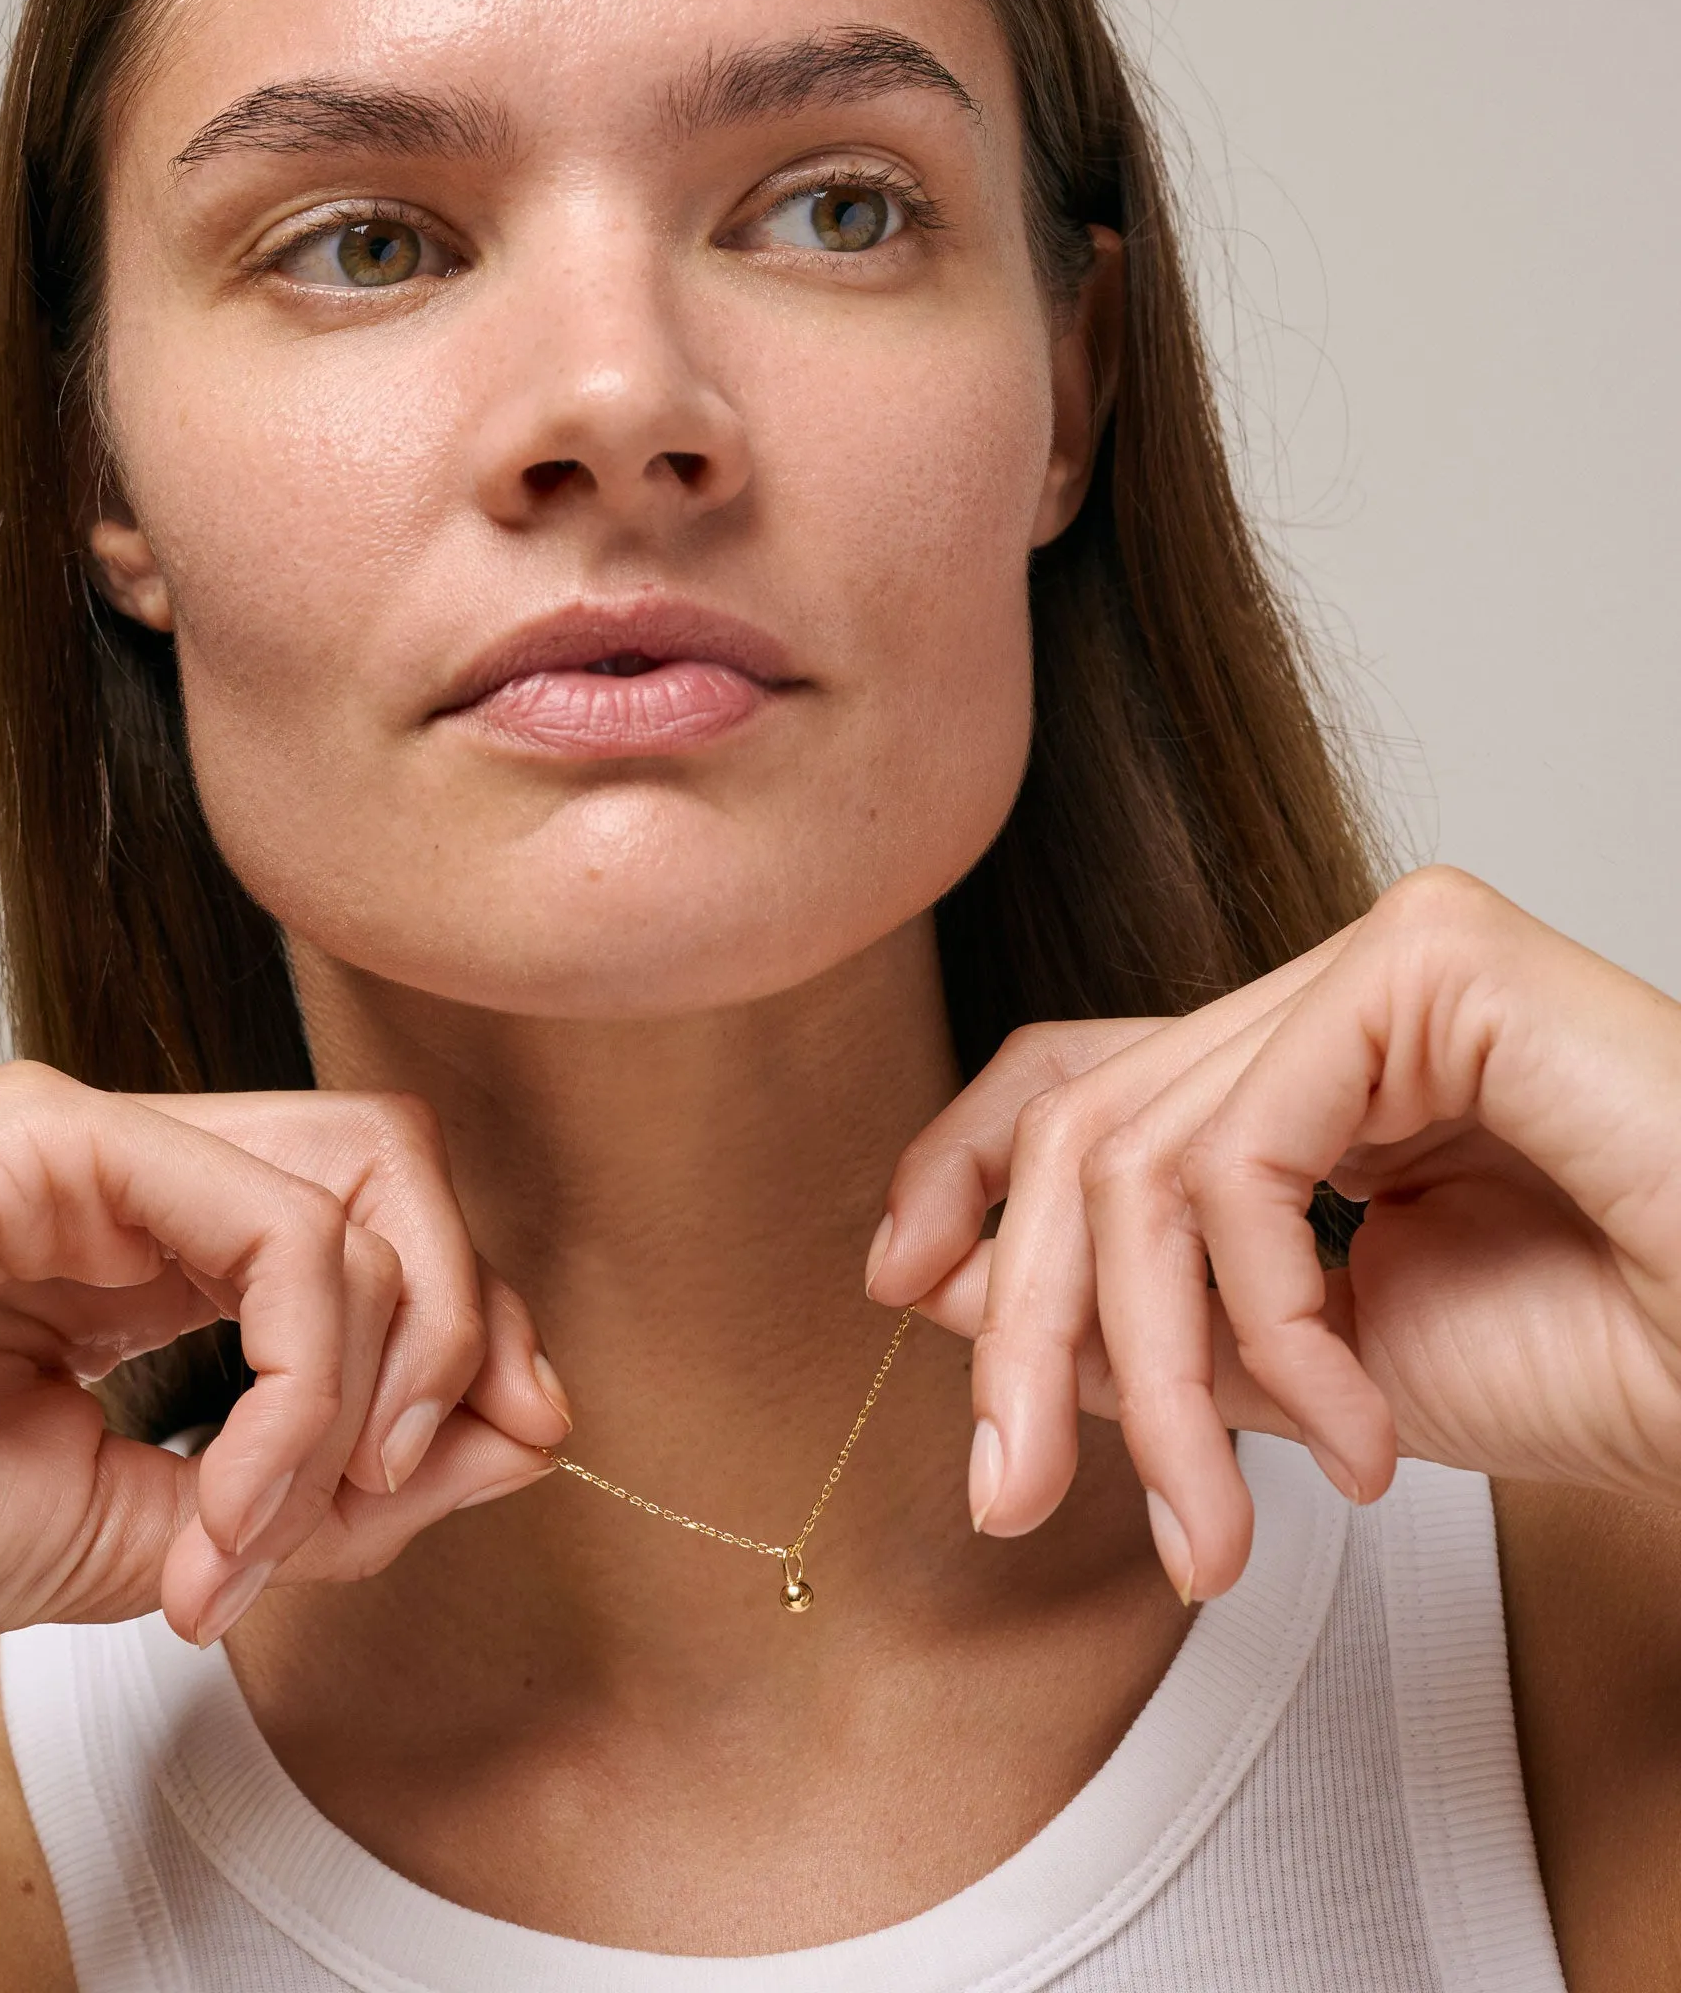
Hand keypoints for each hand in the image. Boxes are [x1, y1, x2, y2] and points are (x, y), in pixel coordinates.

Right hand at [0, 1063, 567, 1693]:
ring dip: (369, 1385)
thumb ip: (345, 1479)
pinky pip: (276, 1230)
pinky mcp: (55, 1135)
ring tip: (279, 1525)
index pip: (380, 1224)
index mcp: (162, 1240)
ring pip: (360, 1191)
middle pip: (399, 1173)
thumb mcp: (175, 1528)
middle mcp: (145, 1168)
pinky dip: (301, 1383)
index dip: (474, 1324)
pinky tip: (236, 1499)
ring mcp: (100, 1136)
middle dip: (465, 1324)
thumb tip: (528, 1435)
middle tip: (420, 1475)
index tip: (509, 1446)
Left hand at [870, 866, 1680, 1600]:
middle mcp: (1332, 993)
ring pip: (1141, 1155)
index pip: (1081, 1076)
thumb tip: (944, 1282)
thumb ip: (1140, 1311)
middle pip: (1084, 1127)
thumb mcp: (1298, 1365)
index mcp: (1305, 1066)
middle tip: (1005, 1496)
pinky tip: (1359, 1425)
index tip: (897, 1280)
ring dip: (1154, 1378)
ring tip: (1220, 1530)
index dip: (961, 1163)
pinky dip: (1275, 1320)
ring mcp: (1378, 961)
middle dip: (1027, 1330)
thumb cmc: (1593, 1366)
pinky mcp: (1430, 960)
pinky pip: (1246, 1151)